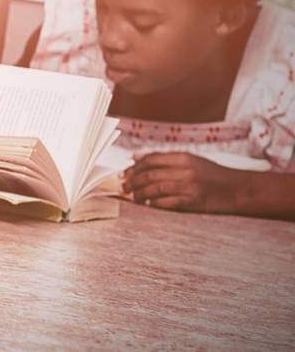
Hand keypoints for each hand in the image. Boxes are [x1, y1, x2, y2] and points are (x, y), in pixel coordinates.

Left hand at [122, 152, 252, 213]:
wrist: (239, 189)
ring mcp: (189, 187)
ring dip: (140, 194)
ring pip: (155, 189)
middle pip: (150, 175)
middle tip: (124, 186)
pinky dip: (154, 204)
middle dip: (133, 181)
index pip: (151, 160)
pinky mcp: (193, 201)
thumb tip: (136, 157)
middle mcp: (185, 170)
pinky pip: (167, 203)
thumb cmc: (213, 174)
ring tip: (133, 197)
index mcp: (184, 157)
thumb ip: (165, 158)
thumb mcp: (192, 160)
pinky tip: (148, 204)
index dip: (134, 167)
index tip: (125, 173)